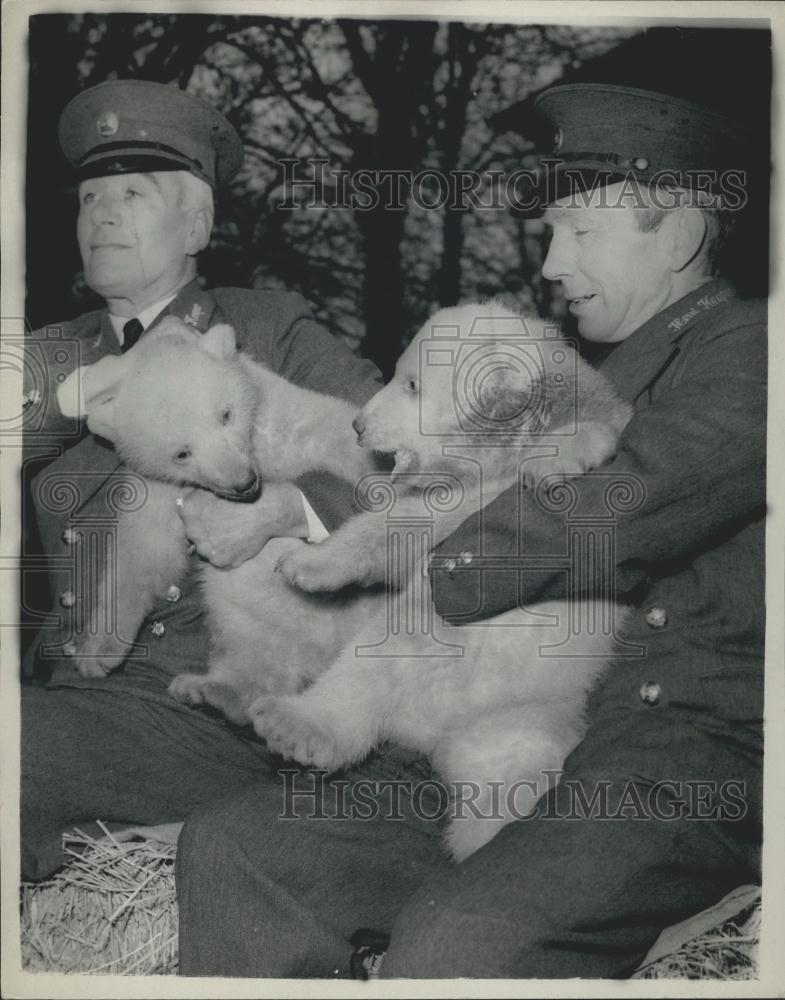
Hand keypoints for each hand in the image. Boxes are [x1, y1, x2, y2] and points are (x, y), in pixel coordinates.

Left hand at [176, 483, 307, 568]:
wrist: (268, 509)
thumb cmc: (245, 494)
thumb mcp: (216, 486)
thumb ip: (196, 495)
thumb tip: (184, 501)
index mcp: (188, 508)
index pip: (186, 517)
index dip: (201, 516)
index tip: (215, 514)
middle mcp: (192, 530)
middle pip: (194, 535)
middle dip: (206, 531)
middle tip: (226, 524)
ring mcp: (205, 548)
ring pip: (205, 550)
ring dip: (216, 545)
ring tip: (234, 533)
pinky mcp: (220, 561)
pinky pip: (219, 561)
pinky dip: (228, 554)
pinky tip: (239, 542)